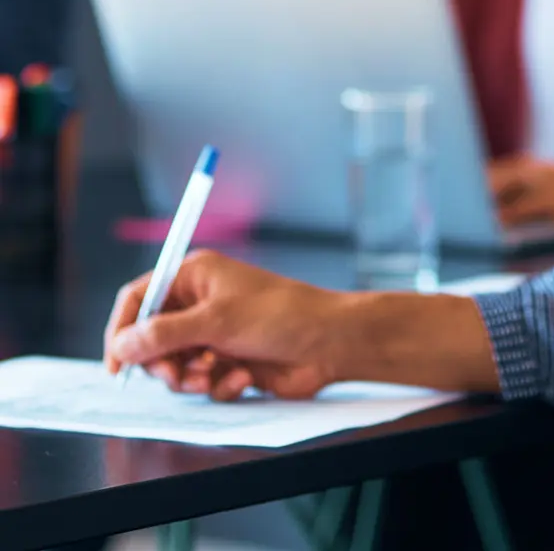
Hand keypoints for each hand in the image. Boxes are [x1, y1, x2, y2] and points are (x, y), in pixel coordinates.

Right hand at [104, 251, 347, 399]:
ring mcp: (216, 334)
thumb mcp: (216, 321)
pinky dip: (219, 386)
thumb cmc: (281, 316)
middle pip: (151, 340)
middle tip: (180, 373)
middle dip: (163, 362)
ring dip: (192, 377)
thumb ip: (162, 334)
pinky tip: (244, 378)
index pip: (139, 298)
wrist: (329, 344)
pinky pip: (202, 383)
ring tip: (216, 373)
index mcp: (196, 276)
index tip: (117, 364)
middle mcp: (202, 303)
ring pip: (175, 367)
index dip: (122, 330)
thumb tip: (120, 346)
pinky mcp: (229, 362)